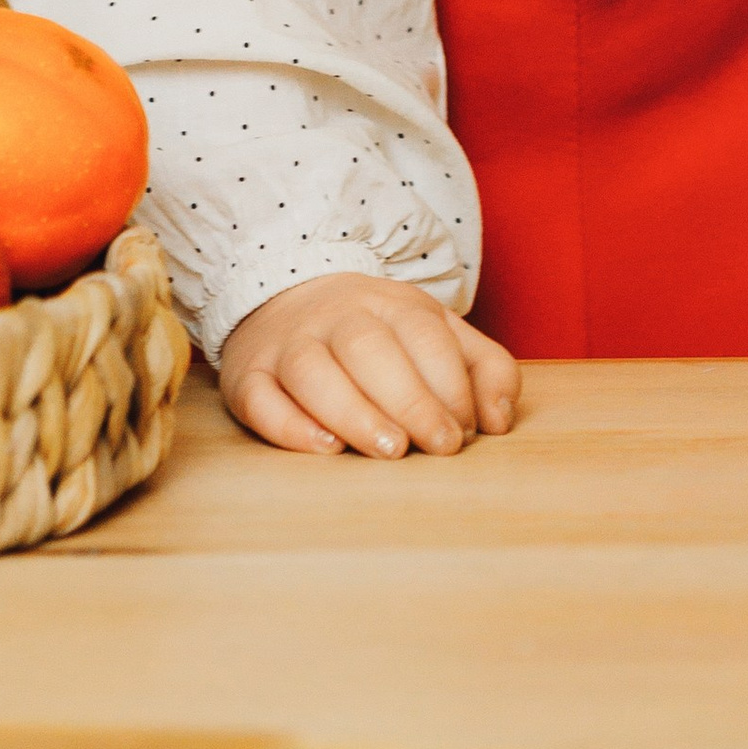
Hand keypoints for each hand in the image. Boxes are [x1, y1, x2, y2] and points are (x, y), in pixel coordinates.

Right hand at [218, 271, 518, 458]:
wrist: (287, 297)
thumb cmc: (379, 334)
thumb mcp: (437, 333)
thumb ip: (482, 368)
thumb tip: (500, 421)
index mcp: (388, 302)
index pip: (423, 333)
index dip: (449, 382)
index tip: (465, 431)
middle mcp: (334, 316)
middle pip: (368, 350)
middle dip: (409, 399)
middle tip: (438, 446)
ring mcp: (287, 345)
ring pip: (313, 372)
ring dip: (353, 412)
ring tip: (390, 451)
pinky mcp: (247, 377)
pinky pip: (260, 398)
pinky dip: (289, 425)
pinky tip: (325, 449)